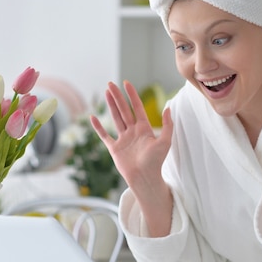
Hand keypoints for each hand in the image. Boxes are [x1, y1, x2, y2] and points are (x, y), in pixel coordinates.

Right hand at [90, 80, 172, 194]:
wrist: (144, 178)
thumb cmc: (156, 162)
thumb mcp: (165, 142)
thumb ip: (167, 125)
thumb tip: (168, 108)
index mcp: (144, 129)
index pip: (137, 108)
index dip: (132, 95)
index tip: (126, 83)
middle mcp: (133, 132)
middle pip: (124, 110)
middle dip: (118, 97)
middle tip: (111, 84)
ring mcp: (123, 139)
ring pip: (115, 118)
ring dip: (111, 106)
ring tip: (106, 93)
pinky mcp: (114, 149)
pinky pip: (105, 136)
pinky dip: (98, 127)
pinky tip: (93, 118)